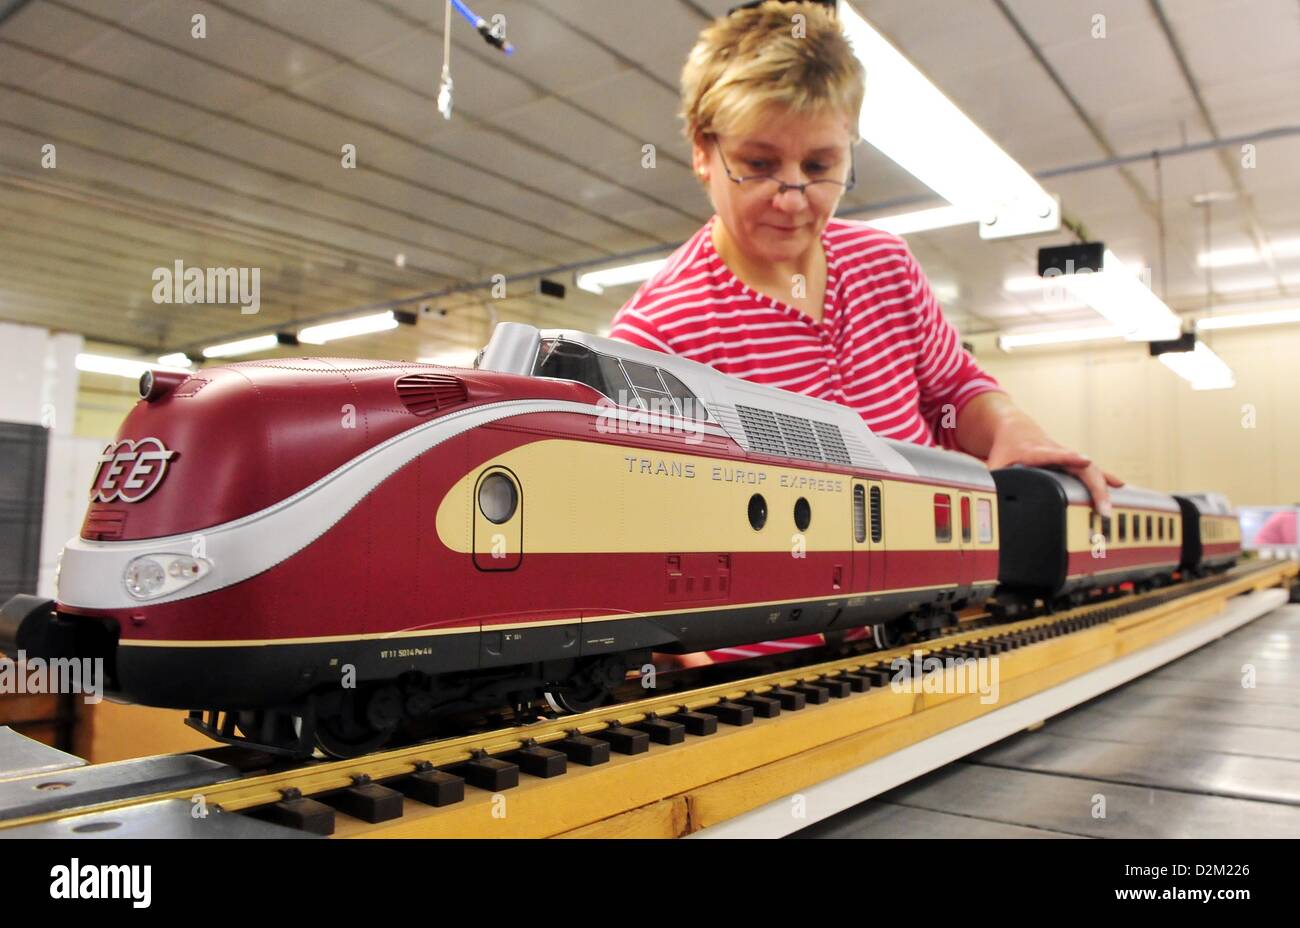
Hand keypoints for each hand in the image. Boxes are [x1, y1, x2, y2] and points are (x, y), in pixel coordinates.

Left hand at [985, 416, 1122, 516]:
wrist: (1014, 427)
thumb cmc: (1004, 448)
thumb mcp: (993, 464)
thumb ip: (990, 482)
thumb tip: (984, 503)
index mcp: (1034, 451)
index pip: (1052, 454)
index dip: (1067, 457)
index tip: (1084, 461)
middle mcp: (1055, 451)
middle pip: (1080, 467)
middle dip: (1094, 487)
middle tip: (1102, 509)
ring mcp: (1066, 455)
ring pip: (1090, 469)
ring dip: (1102, 488)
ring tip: (1110, 510)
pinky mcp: (1071, 460)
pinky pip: (1091, 470)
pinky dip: (1105, 479)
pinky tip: (1120, 488)